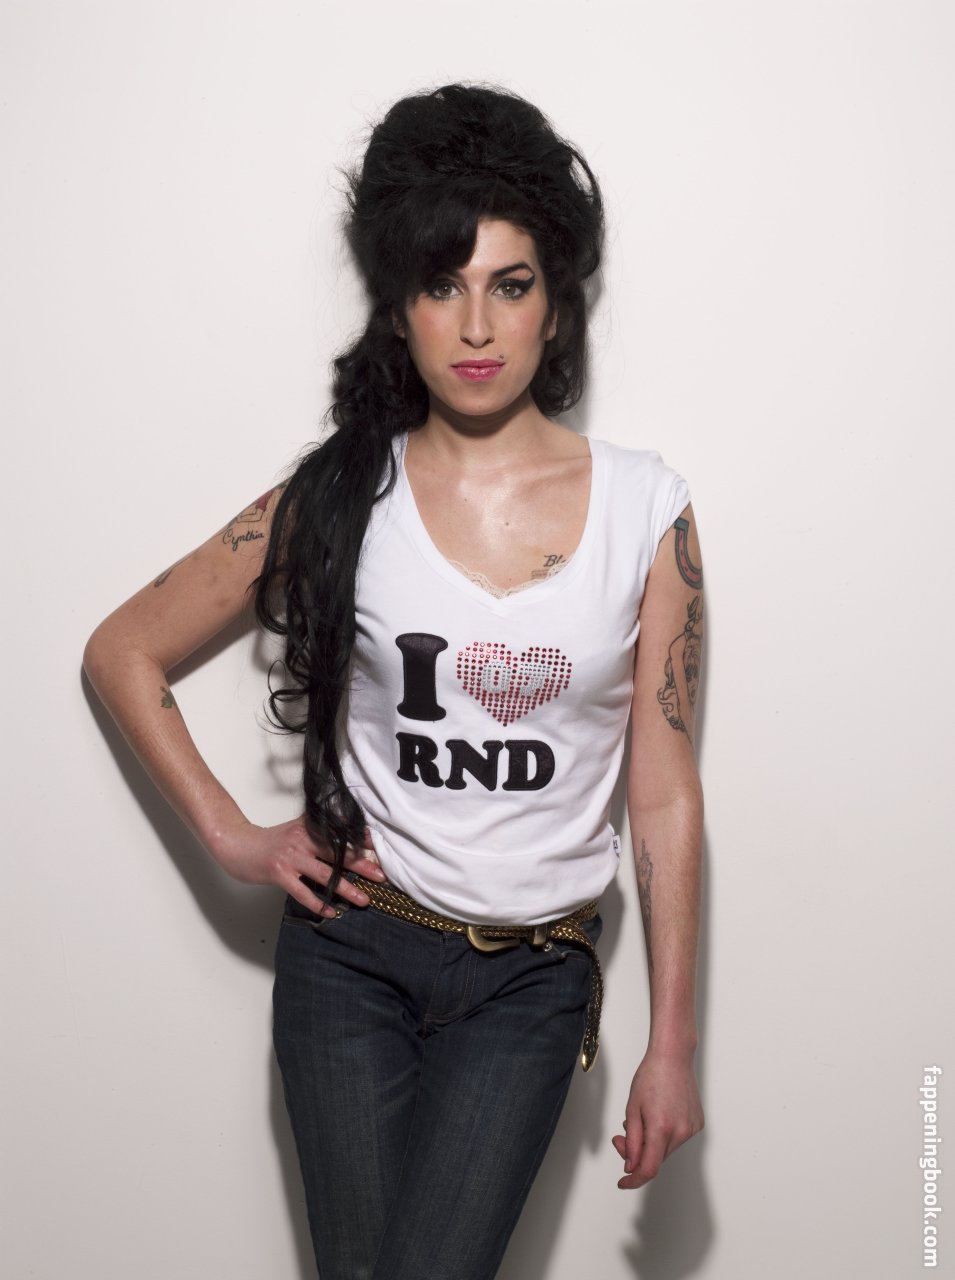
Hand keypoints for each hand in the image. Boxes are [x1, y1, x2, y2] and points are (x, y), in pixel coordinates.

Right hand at [209, 817, 386, 914]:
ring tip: (364, 900)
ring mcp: (291, 857)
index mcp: (309, 827)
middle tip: (382, 876)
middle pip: (338, 854)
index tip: (380, 848)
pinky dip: (319, 903)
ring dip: (347, 888)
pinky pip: (303, 892)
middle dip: (363, 865)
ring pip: (325, 874)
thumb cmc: (270, 841)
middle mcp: (302, 840)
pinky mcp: (279, 873)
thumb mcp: (296, 830)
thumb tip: (347, 841)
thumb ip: (319, 833)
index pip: (340, 833)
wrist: (238, 844)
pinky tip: (332, 912)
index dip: (361, 841)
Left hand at [611, 1048, 703, 1188]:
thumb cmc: (651, 1076)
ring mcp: (692, 1128)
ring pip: (666, 1149)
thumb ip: (631, 1142)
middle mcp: (680, 1132)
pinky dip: (665, 1134)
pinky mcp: (698, 1123)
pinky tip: (659, 1113)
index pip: (648, 1169)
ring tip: (643, 1118)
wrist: (673, 1057)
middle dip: (637, 1153)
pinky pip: (677, 1138)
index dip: (634, 1180)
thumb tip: (631, 1166)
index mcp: (661, 1128)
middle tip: (621, 1136)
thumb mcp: (632, 1109)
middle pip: (656, 1158)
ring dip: (651, 1142)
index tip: (623, 1182)